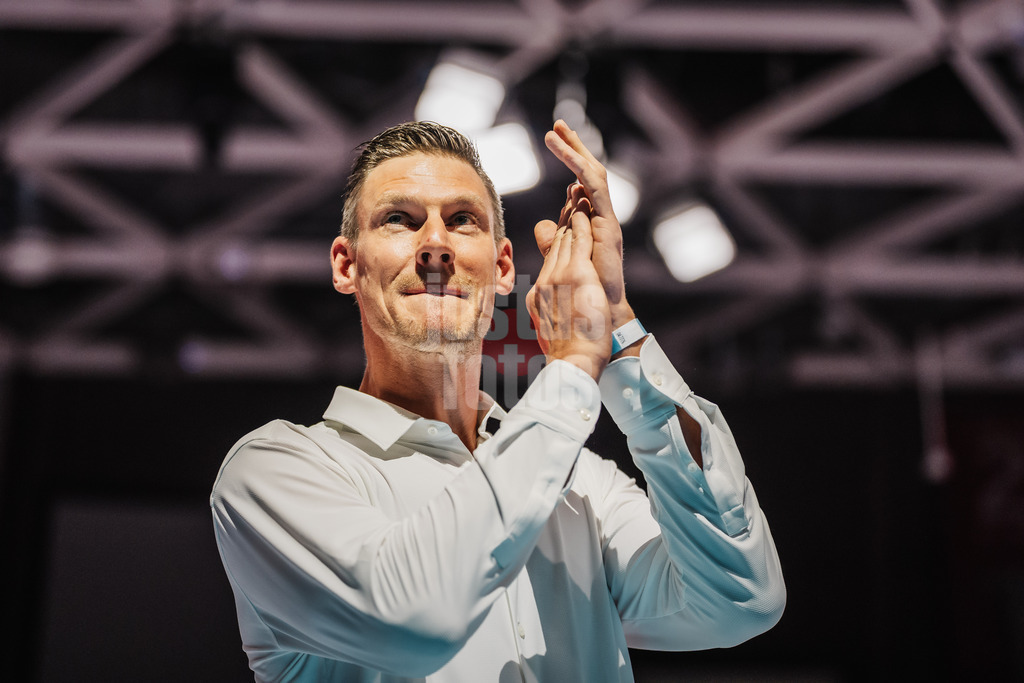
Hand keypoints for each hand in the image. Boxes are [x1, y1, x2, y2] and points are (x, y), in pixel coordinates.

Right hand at [525, 194, 611, 379]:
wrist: (572, 363)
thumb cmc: (566, 354)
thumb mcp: (550, 331)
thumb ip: (547, 313)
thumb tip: (543, 310)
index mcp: (540, 294)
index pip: (548, 260)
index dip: (555, 239)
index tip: (562, 224)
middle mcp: (546, 281)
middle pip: (554, 244)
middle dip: (563, 221)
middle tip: (571, 198)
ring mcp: (559, 276)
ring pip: (565, 238)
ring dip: (572, 215)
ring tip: (577, 195)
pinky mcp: (576, 275)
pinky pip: (578, 241)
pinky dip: (581, 223)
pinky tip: (584, 209)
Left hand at [537, 120, 635, 329]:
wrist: (599, 319)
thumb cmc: (583, 297)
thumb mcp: (561, 260)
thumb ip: (554, 240)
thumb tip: (543, 224)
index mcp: (585, 224)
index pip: (574, 184)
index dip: (565, 162)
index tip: (552, 138)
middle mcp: (597, 219)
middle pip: (585, 174)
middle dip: (573, 147)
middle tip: (558, 123)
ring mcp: (604, 222)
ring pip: (591, 177)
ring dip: (575, 152)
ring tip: (559, 131)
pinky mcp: (608, 227)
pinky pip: (597, 193)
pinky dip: (583, 175)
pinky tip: (570, 159)